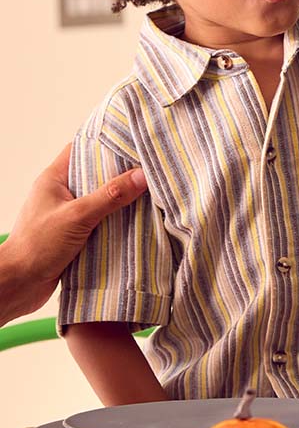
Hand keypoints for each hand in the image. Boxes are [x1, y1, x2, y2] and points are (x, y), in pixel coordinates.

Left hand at [1, 144, 146, 321]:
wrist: (18, 285)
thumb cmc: (37, 246)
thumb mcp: (78, 216)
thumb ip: (110, 195)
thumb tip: (142, 175)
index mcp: (54, 180)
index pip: (81, 150)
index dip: (106, 144)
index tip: (133, 143)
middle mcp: (61, 194)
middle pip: (96, 175)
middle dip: (122, 174)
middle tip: (150, 169)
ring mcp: (68, 215)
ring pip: (101, 200)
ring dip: (122, 201)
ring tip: (151, 194)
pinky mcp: (75, 235)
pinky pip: (102, 222)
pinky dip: (118, 222)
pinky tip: (138, 222)